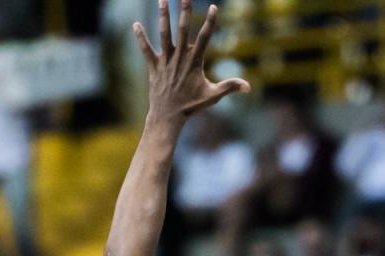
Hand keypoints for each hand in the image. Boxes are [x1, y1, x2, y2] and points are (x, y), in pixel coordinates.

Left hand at [133, 0, 248, 128]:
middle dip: (184, 11)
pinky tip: (135, 24)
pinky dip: (141, 38)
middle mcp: (180, 58)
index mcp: (195, 62)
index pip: (204, 38)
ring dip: (163, 16)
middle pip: (183, 30)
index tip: (214, 7)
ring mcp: (166, 61)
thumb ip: (230, 87)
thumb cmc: (192, 106)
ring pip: (164, 34)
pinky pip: (146, 50)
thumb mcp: (213, 96)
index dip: (210, 22)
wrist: (168, 116)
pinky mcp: (154, 66)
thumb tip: (249, 87)